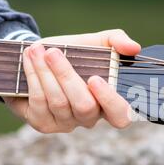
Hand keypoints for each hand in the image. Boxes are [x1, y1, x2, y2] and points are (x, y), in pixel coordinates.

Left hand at [3, 29, 140, 132]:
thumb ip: (118, 41)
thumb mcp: (98, 42)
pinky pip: (39, 103)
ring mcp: (67, 123)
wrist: (40, 58)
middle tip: (53, 53)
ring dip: (45, 73)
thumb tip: (134, 47)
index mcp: (109, 102)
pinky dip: (33, 78)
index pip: (121, 116)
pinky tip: (29, 61)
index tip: (95, 79)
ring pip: (59, 102)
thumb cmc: (75, 53)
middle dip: (66, 77)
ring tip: (37, 51)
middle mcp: (90, 117)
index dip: (110, 102)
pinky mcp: (44, 123)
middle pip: (84, 107)